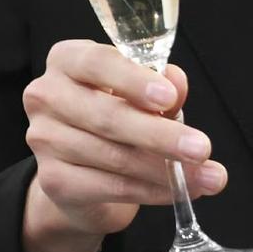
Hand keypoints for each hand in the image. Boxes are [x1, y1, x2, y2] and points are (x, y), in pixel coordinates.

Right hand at [23, 39, 226, 239]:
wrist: (83, 172)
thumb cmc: (115, 117)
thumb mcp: (142, 95)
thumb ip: (161, 87)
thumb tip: (177, 80)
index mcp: (67, 60)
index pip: (97, 63)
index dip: (134, 81)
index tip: (169, 97)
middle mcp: (46, 95)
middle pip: (107, 116)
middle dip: (160, 135)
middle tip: (201, 148)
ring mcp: (43, 139)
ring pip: (114, 157)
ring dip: (166, 171)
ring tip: (209, 177)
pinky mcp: (52, 180)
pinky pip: (111, 187)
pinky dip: (151, 191)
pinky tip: (179, 191)